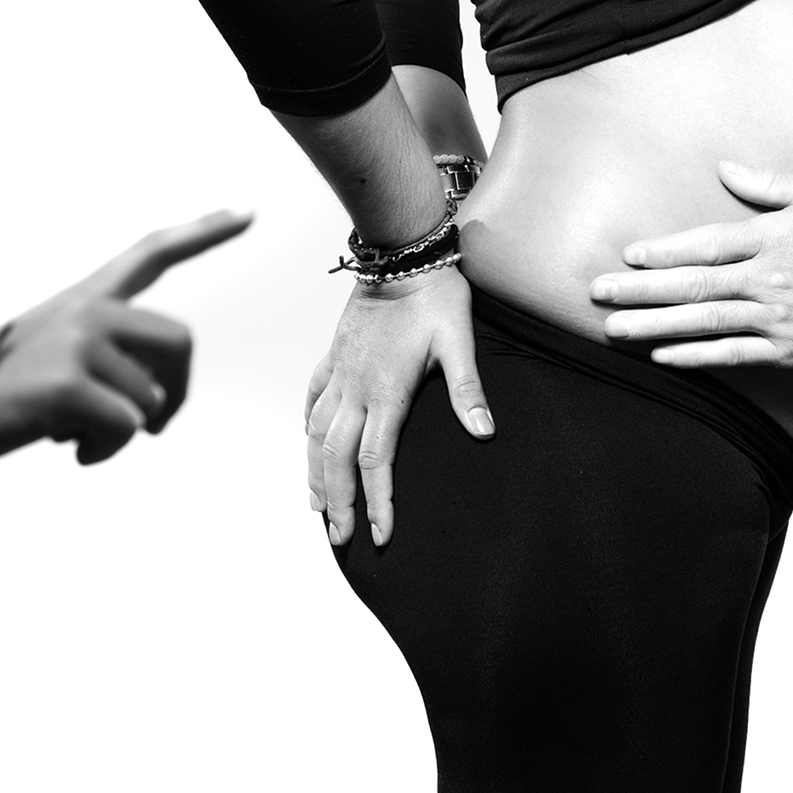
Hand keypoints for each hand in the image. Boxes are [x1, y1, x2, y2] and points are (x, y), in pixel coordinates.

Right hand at [0, 209, 252, 467]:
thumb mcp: (54, 355)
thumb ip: (107, 355)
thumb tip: (154, 400)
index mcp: (86, 298)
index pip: (153, 252)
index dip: (204, 231)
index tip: (247, 211)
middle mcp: (89, 311)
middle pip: (181, 344)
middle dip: (177, 393)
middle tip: (153, 426)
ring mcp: (79, 343)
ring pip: (151, 400)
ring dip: (121, 433)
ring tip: (72, 431)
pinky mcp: (71, 384)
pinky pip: (127, 427)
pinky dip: (103, 450)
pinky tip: (69, 449)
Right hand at [305, 265, 492, 547]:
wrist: (399, 253)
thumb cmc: (436, 296)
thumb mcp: (459, 341)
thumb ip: (468, 389)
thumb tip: (485, 432)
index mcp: (387, 392)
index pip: (375, 461)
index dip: (377, 501)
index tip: (380, 534)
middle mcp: (355, 388)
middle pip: (336, 458)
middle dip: (339, 502)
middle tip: (341, 539)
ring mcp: (340, 372)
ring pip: (316, 434)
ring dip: (316, 474)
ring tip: (318, 507)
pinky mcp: (334, 355)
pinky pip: (313, 397)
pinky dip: (308, 425)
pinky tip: (307, 443)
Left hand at [589, 162, 792, 368]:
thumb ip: (769, 184)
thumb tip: (726, 167)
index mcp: (774, 238)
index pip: (707, 244)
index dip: (664, 250)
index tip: (629, 255)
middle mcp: (769, 279)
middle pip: (692, 284)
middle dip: (640, 289)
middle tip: (599, 292)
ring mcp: (776, 319)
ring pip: (703, 322)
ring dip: (654, 325)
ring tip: (615, 328)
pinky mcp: (788, 351)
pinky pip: (731, 356)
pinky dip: (695, 357)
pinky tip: (662, 356)